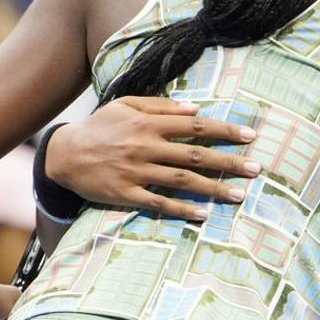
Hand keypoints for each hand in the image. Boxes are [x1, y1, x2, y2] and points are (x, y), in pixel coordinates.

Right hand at [46, 96, 260, 220]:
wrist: (64, 153)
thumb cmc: (100, 126)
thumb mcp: (127, 105)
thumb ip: (162, 106)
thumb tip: (196, 109)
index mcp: (148, 124)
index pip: (194, 126)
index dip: (224, 131)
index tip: (249, 136)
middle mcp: (146, 147)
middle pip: (194, 154)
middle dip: (228, 162)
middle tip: (256, 169)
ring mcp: (136, 172)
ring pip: (182, 180)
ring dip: (213, 188)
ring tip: (239, 195)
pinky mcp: (126, 194)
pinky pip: (158, 203)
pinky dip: (182, 209)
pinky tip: (203, 214)